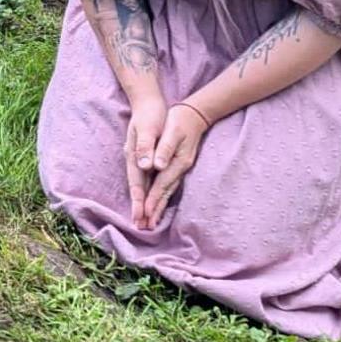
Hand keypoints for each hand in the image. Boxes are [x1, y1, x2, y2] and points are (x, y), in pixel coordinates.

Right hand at [124, 95, 166, 228]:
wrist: (147, 101)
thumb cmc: (150, 115)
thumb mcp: (149, 128)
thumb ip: (146, 147)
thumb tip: (145, 166)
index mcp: (135, 156)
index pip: (137, 183)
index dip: (139, 201)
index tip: (141, 217)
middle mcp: (135, 160)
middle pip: (137, 188)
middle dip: (139, 208)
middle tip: (141, 227)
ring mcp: (139, 160)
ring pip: (141, 185)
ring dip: (143, 203)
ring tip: (145, 219)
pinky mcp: (145, 158)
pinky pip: (145, 180)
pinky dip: (147, 192)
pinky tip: (148, 199)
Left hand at [140, 103, 208, 228]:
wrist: (195, 114)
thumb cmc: (180, 120)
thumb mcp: (172, 130)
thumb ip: (163, 148)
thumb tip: (157, 166)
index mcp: (176, 161)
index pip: (161, 184)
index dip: (152, 198)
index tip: (145, 213)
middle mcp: (179, 168)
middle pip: (165, 193)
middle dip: (155, 210)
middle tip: (145, 227)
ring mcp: (180, 169)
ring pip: (167, 191)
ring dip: (159, 207)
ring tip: (151, 223)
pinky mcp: (177, 167)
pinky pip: (169, 186)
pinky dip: (163, 197)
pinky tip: (159, 205)